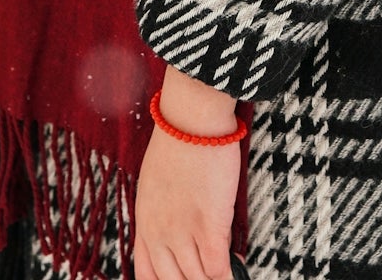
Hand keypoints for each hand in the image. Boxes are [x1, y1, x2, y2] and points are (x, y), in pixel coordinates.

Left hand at [133, 69, 240, 279]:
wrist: (191, 118)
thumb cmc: (176, 143)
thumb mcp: (154, 184)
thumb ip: (162, 216)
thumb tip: (181, 240)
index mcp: (144, 222)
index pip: (146, 276)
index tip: (181, 279)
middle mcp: (159, 233)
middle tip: (208, 271)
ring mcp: (183, 232)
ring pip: (198, 279)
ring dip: (213, 276)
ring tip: (225, 266)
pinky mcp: (209, 225)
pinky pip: (219, 269)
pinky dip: (230, 271)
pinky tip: (238, 262)